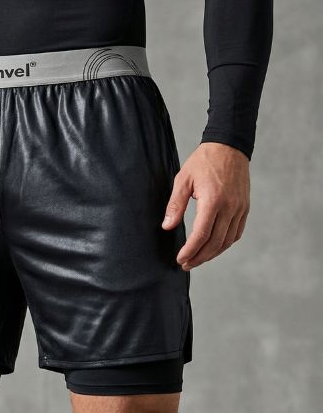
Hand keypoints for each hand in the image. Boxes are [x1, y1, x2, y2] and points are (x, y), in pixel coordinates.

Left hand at [161, 142, 249, 270]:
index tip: (180, 259)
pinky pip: (236, 233)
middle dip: (199, 257)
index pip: (201, 235)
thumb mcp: (183, 179)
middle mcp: (230, 207)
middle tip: (186, 264)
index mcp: (213, 200)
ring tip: (197, 259)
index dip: (190, 251)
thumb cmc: (203, 162)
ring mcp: (240, 208)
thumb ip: (175, 204)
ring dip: (212, 254)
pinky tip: (213, 248)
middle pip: (215, 243)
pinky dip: (224, 244)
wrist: (229, 147)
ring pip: (227, 241)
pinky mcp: (245, 208)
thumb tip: (167, 226)